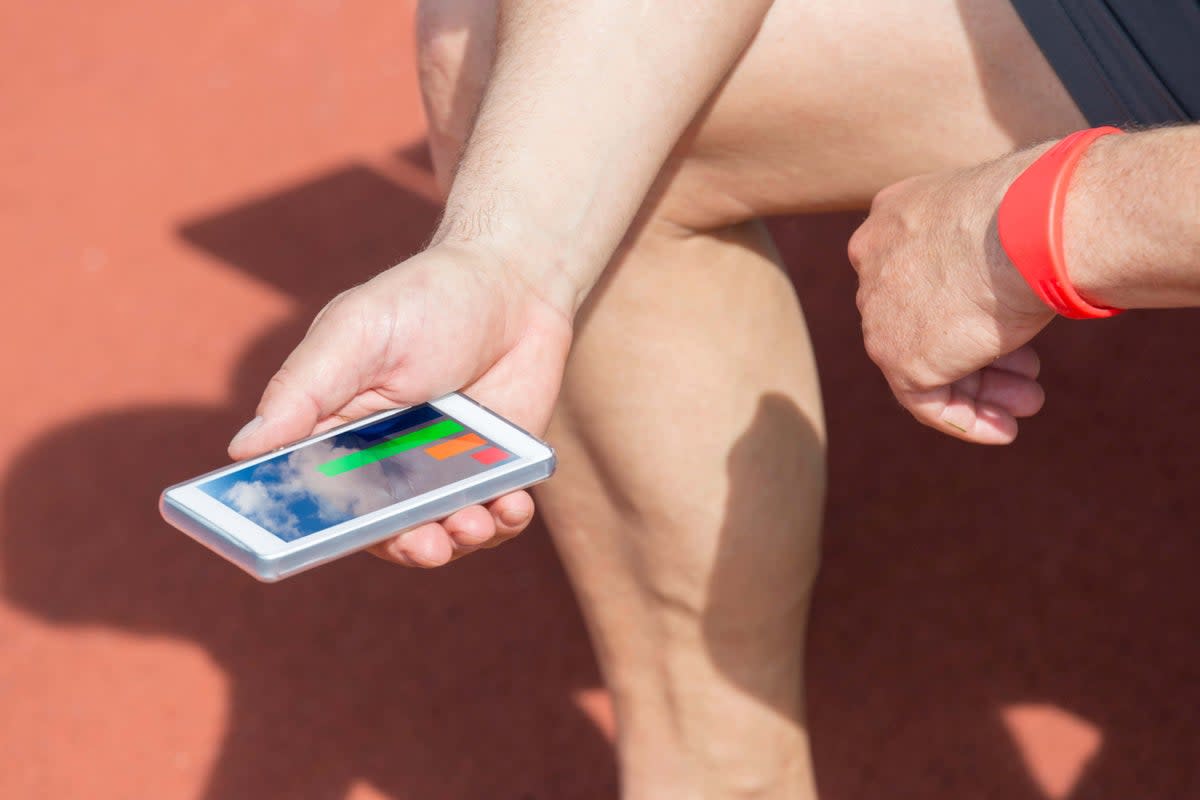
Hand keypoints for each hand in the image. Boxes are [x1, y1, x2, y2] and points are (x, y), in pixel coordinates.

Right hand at [228, 241, 572, 565]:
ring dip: (457, 540)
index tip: (315, 545)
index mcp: (334, 435)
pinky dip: (504, 522)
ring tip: (473, 522)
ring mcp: (441, 473)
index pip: (310, 495)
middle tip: (425, 543)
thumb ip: (304, 390)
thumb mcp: (355, 331)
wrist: (512, 284)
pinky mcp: (493, 473)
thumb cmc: (422, 300)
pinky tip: (511, 507)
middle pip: (382, 530)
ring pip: (442, 532)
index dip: (308, 529)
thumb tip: (242, 447)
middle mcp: (384, 465)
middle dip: (404, 545)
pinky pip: (496, 517)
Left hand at [848, 148, 1056, 443]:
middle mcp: (875, 262)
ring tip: (1029, 403)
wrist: (1029, 227)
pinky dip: (962, 418)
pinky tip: (1002, 430)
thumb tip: (1031, 258)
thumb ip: (995, 243)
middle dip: (979, 350)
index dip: (969, 304)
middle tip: (1029, 371)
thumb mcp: (1007, 215)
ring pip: (924, 360)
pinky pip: (922, 399)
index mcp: (894, 219)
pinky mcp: (895, 355)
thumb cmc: (1040, 210)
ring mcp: (878, 310)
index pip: (923, 274)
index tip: (1012, 323)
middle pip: (923, 320)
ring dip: (980, 388)